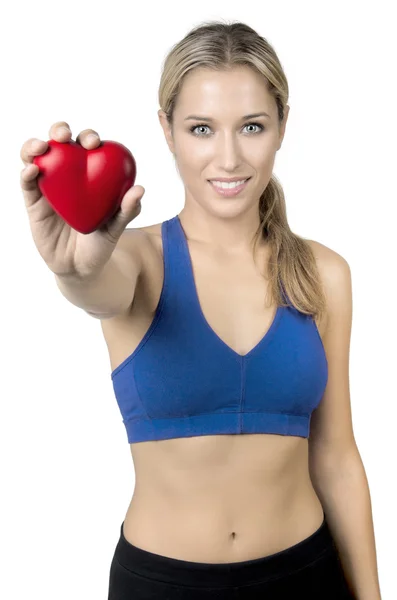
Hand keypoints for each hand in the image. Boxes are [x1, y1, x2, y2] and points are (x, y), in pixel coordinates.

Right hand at [20, 121, 144, 278]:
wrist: (80, 268)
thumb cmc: (100, 243)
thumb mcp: (116, 228)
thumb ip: (127, 210)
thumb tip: (139, 189)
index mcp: (89, 174)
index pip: (87, 147)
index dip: (89, 137)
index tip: (94, 143)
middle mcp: (67, 174)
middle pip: (60, 143)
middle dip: (59, 130)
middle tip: (63, 135)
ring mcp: (48, 186)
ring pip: (37, 156)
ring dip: (35, 145)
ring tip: (41, 147)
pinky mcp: (33, 201)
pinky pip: (27, 183)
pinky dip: (27, 172)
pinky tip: (33, 170)